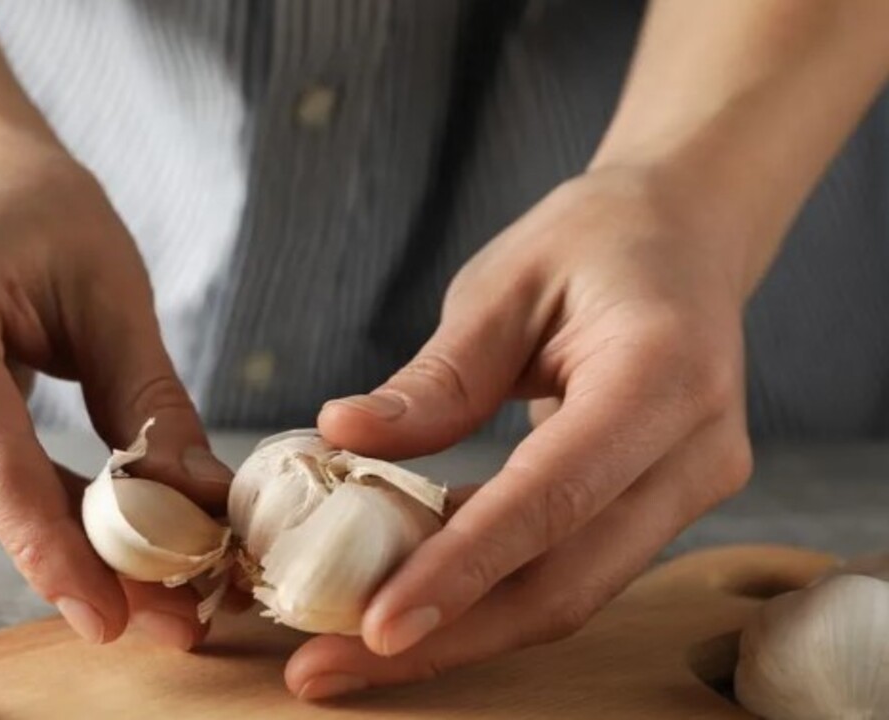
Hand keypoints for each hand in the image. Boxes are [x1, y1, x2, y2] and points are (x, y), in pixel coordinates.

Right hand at [0, 128, 231, 650]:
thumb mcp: (111, 290)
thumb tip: (196, 509)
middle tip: (172, 609)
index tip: (112, 617)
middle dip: (73, 554)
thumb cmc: (34, 210)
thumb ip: (148, 401)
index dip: (48, 543)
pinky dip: (19, 505)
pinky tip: (85, 524)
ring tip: (150, 572)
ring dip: (51, 535)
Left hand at [292, 167, 755, 698]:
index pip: (553, 497)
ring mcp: (690, 490)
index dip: (462, 569)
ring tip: (346, 652)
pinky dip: (486, 593)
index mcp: (662, 375)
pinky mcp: (663, 510)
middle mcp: (695, 452)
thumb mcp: (503, 284)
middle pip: (565, 582)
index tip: (374, 625)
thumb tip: (342, 438)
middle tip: (326, 668)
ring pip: (568, 595)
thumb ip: (436, 376)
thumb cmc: (592, 243)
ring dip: (459, 631)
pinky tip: (408, 597)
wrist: (684, 236)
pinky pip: (570, 570)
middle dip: (446, 638)